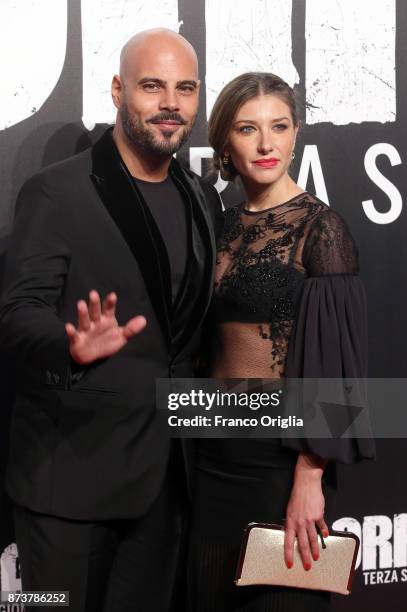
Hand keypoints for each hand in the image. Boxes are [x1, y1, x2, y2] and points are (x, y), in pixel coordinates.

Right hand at [65, 290, 145, 363]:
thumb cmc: (106, 343)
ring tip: (81, 304)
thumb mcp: (120, 337)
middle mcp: (95, 323)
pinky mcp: (77, 340)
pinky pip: (74, 335)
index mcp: (106, 320)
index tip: (113, 295)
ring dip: (82, 313)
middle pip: (95, 312)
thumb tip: (144, 320)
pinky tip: (68, 327)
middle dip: (94, 303)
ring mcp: (85, 330)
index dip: (110, 303)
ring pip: (84, 320)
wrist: (91, 356)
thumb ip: (131, 329)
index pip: (109, 309)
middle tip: (94, 293)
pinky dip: (71, 332)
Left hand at [284, 453, 328, 570]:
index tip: (289, 564)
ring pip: (312, 538)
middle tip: (307, 566)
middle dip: (304, 556)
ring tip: (317, 557)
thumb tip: (293, 533)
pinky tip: (325, 536)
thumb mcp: (290, 510)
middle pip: (302, 543)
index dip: (288, 554)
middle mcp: (299, 522)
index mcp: (290, 521)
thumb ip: (292, 522)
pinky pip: (321, 526)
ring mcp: (309, 519)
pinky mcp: (318, 515)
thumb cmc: (297, 497)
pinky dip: (324, 531)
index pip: (288, 541)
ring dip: (314, 549)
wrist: (306, 484)